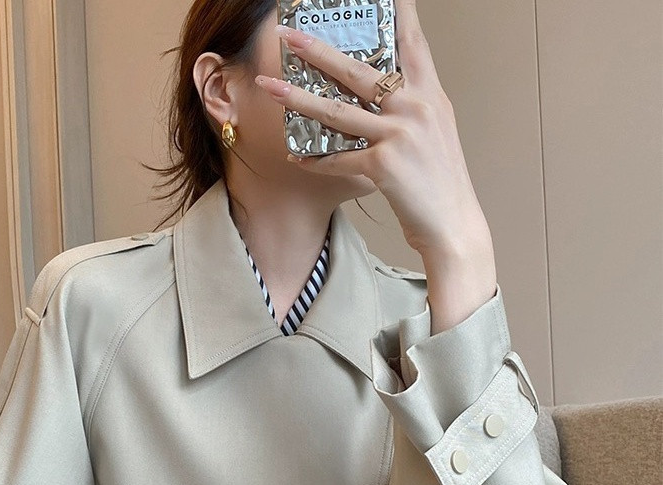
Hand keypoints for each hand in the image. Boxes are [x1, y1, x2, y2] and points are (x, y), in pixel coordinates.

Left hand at [256, 0, 493, 274]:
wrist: (453, 224)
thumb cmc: (440, 181)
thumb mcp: (434, 131)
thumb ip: (411, 105)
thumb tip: (382, 89)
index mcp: (429, 94)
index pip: (410, 41)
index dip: (395, 11)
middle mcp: (416, 107)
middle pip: (358, 70)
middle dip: (318, 51)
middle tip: (289, 35)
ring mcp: (400, 135)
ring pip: (337, 111)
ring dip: (298, 99)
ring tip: (271, 87)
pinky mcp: (383, 166)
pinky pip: (338, 159)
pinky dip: (315, 161)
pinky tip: (296, 157)